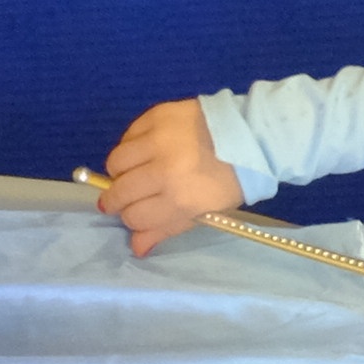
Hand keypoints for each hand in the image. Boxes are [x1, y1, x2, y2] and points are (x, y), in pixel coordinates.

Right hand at [93, 99, 249, 255]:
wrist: (248, 137)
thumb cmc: (228, 181)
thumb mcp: (202, 212)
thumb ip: (166, 229)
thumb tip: (135, 248)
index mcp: (180, 199)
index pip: (134, 216)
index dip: (131, 218)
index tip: (134, 213)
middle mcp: (165, 169)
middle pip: (120, 191)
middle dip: (115, 199)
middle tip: (120, 198)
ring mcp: (158, 140)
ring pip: (116, 161)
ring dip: (120, 172)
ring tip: (132, 173)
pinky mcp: (156, 116)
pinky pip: (127, 136)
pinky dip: (130, 146)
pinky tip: (144, 151)